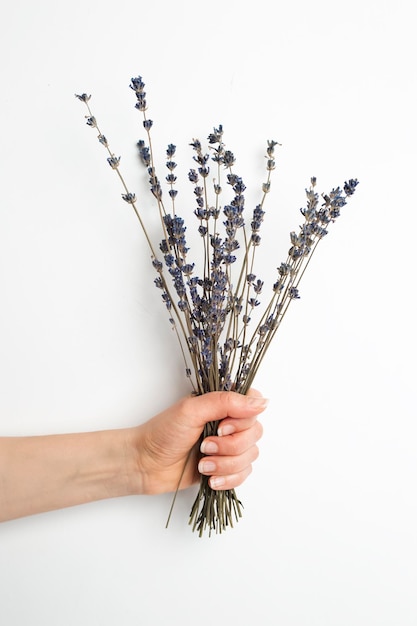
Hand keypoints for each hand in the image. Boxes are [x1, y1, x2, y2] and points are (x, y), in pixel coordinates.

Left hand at [129, 390, 265, 495]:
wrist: (145, 464)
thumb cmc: (162, 433)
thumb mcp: (192, 411)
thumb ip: (226, 402)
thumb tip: (261, 402)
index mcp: (221, 404)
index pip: (254, 404)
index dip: (244, 419)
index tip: (222, 427)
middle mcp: (228, 423)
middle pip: (255, 433)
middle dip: (231, 446)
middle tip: (205, 446)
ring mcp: (227, 446)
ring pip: (250, 456)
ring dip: (226, 464)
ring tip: (202, 464)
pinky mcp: (225, 467)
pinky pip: (244, 474)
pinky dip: (228, 478)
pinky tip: (210, 479)